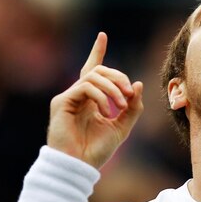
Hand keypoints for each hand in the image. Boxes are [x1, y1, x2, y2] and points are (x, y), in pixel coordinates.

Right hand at [47, 32, 143, 167]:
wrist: (80, 166)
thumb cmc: (97, 150)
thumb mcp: (122, 127)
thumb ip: (133, 108)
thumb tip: (138, 84)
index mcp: (90, 100)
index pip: (93, 70)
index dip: (97, 52)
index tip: (102, 35)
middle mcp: (78, 96)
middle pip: (98, 71)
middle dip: (118, 77)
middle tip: (129, 94)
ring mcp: (68, 98)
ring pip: (93, 76)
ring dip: (113, 88)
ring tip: (121, 105)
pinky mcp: (62, 102)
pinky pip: (85, 87)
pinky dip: (101, 96)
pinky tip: (107, 112)